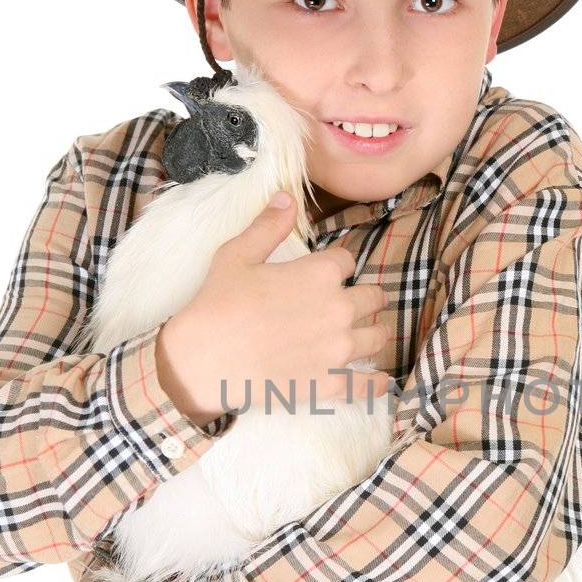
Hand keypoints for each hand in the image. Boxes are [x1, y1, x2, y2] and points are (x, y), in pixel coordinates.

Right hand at [154, 194, 391, 426]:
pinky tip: (378, 381)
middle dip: (364, 297)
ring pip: (377, 336)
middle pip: (373, 297)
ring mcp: (338, 348)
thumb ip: (268, 226)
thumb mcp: (237, 255)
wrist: (203, 360)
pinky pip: (368, 385)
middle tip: (353, 304)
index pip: (346, 262)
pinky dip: (376, 383)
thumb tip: (287, 197)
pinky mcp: (331, 382)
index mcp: (319, 274)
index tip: (326, 274)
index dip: (336, 266)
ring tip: (365, 335)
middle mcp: (338, 308)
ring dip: (373, 332)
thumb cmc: (217, 305)